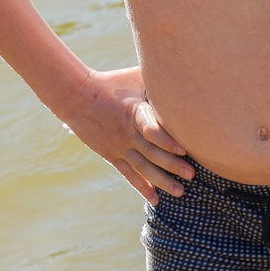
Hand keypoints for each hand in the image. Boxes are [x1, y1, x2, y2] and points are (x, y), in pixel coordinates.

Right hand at [60, 67, 197, 200]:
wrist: (77, 95)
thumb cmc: (112, 82)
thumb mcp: (135, 76)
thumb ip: (157, 79)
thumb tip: (183, 71)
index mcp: (134, 113)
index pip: (151, 128)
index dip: (167, 139)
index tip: (184, 149)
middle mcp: (127, 133)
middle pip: (152, 153)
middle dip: (173, 165)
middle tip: (192, 175)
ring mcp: (119, 147)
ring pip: (143, 168)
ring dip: (161, 181)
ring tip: (180, 192)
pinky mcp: (112, 154)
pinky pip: (128, 174)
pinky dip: (142, 187)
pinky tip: (155, 199)